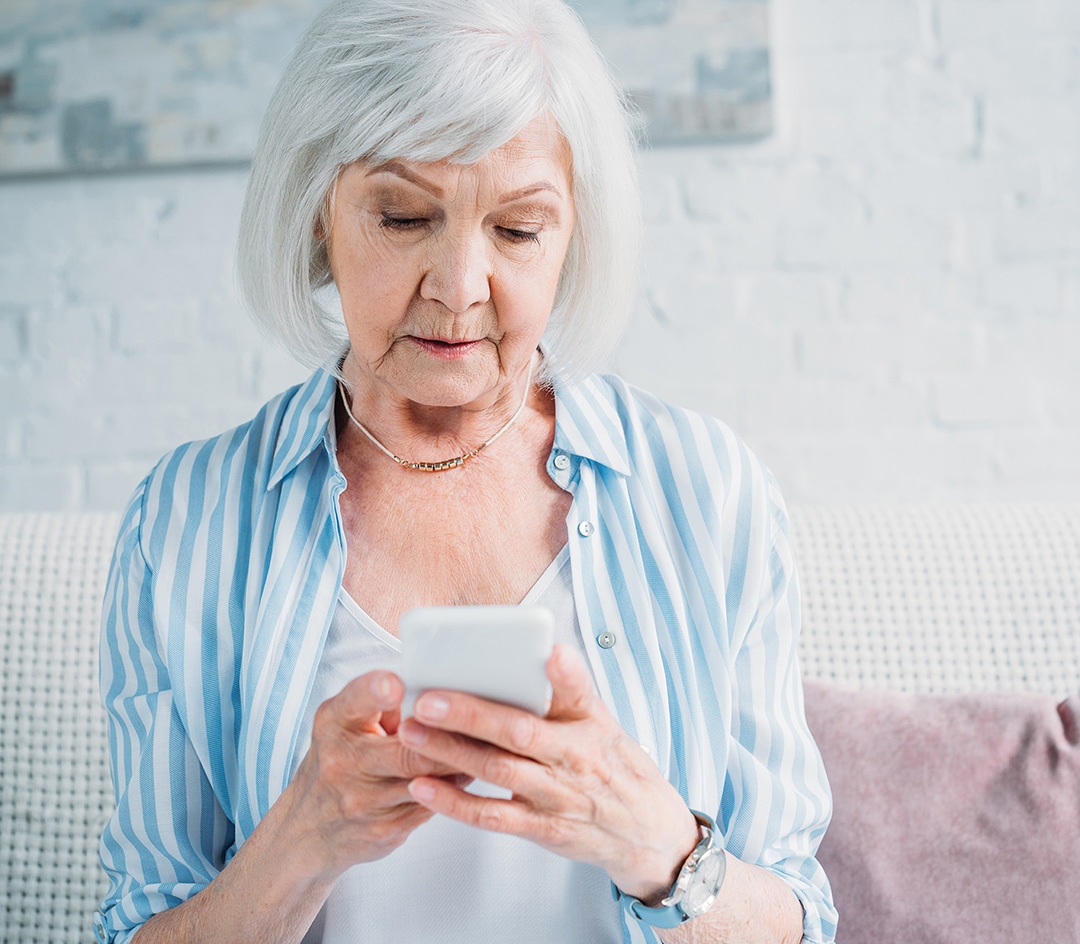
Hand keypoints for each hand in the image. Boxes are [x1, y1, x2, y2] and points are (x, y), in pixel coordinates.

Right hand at [283, 670, 468, 879]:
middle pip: (408, 749)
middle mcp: (344, 762)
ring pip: (429, 779)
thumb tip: (437, 683)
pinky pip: (432, 805)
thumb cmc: (339, 759)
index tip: (396, 684)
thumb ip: (384, 702)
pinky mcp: (384, 830)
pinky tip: (471, 771)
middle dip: (448, 737)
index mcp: (335, 723)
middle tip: (483, 719)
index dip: (376, 691)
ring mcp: (363, 802)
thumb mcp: (346, 721)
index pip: (354, 701)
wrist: (310, 829)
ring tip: (490, 743)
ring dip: (462, 762)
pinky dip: (455, 787)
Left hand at [397, 644, 699, 901]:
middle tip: (424, 699)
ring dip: (450, 753)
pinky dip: (456, 803)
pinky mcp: (541, 829)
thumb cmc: (614, 765)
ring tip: (409, 734)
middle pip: (516, 733)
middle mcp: (572, 760)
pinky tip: (422, 787)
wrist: (646, 833)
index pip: (573, 693)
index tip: (546, 650)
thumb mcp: (603, 722)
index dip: (562, 673)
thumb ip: (572, 689)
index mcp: (588, 726)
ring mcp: (556, 797)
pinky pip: (493, 816)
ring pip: (497, 771)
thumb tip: (551, 649)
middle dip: (468, 714)